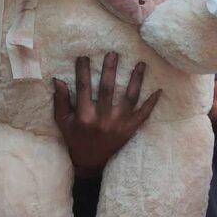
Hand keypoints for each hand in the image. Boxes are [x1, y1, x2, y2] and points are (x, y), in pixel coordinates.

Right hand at [53, 53, 160, 177]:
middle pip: (108, 89)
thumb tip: (58, 80)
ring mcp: (119, 124)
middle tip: (113, 53)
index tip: (84, 56)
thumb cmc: (75, 138)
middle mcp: (102, 119)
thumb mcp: (63, 121)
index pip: (83, 88)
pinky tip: (159, 90)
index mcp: (84, 116)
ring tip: (141, 64)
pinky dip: (152, 103)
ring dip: (136, 80)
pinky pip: (143, 115)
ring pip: (130, 98)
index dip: (82, 71)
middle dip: (110, 70)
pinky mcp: (130, 130)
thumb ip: (61, 101)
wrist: (90, 162)